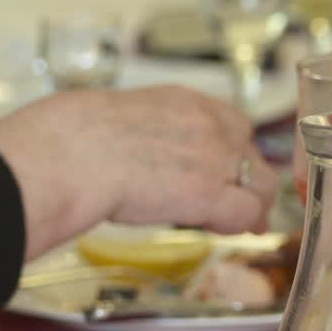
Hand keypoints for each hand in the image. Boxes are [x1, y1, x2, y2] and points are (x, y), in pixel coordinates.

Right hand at [0, 86, 276, 259]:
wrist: (69, 153)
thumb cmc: (73, 137)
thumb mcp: (123, 115)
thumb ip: (151, 131)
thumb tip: (143, 151)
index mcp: (187, 101)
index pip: (234, 124)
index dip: (233, 152)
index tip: (224, 170)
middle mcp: (211, 125)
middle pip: (252, 154)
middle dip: (246, 179)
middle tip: (235, 201)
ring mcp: (217, 158)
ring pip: (261, 184)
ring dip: (252, 204)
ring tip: (235, 221)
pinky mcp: (211, 194)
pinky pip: (247, 213)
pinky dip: (239, 224)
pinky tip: (219, 229)